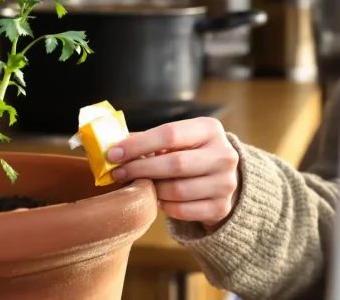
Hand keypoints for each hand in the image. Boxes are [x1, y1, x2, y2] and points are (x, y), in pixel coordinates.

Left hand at [106, 117, 239, 228]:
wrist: (221, 178)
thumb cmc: (189, 153)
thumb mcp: (177, 139)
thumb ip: (149, 140)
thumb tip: (114, 147)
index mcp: (209, 129)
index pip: (169, 134)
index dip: (138, 145)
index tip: (113, 153)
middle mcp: (224, 155)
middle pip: (175, 163)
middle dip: (141, 169)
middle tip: (119, 173)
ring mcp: (226, 183)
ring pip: (177, 190)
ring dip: (153, 189)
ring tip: (141, 186)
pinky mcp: (222, 207)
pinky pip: (183, 210)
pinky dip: (165, 206)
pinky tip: (158, 199)